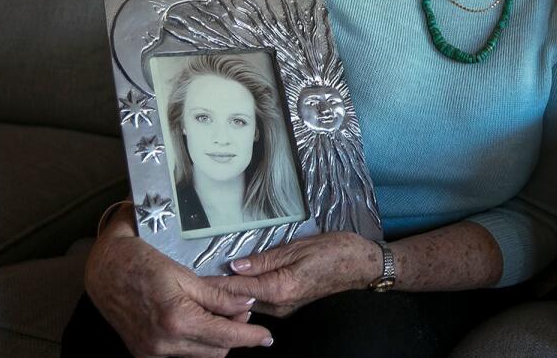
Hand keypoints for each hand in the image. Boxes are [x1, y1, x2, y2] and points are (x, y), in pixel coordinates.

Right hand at [85, 226, 273, 357]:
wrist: (104, 269)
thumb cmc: (144, 263)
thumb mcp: (186, 275)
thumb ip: (218, 295)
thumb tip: (248, 303)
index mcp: (178, 321)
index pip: (225, 336)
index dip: (250, 337)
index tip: (268, 337)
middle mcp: (164, 343)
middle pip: (215, 350)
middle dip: (234, 334)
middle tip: (242, 311)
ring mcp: (151, 352)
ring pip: (199, 356)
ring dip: (215, 340)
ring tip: (221, 315)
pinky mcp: (142, 353)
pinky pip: (180, 355)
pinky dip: (195, 343)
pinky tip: (198, 323)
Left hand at [210, 231, 382, 317]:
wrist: (363, 266)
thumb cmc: (336, 252)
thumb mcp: (299, 247)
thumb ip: (265, 259)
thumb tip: (236, 266)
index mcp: (280, 288)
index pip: (238, 289)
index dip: (214, 285)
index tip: (193, 282)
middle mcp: (281, 304)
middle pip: (240, 301)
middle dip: (218, 292)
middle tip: (194, 282)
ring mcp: (286, 308)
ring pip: (249, 304)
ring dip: (230, 295)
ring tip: (208, 283)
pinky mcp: (290, 305)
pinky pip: (262, 302)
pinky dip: (246, 295)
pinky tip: (236, 286)